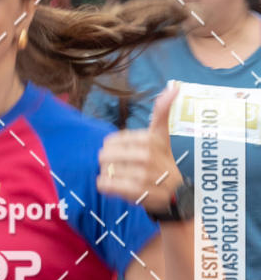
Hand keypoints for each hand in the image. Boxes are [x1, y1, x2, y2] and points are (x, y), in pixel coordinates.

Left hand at [97, 83, 181, 212]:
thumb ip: (162, 112)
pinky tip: (111, 185)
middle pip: (106, 155)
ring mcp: (144, 175)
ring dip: (107, 174)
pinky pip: (107, 185)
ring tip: (116, 176)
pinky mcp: (139, 193)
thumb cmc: (162, 160)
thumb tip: (173, 86)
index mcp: (151, 139)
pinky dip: (105, 186)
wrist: (175, 193)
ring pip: (107, 170)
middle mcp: (148, 156)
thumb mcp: (162, 135)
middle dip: (107, 161)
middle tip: (115, 165)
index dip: (112, 147)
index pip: (112, 140)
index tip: (122, 152)